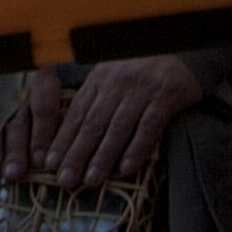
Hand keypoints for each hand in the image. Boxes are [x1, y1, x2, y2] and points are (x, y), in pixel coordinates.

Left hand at [0, 57, 206, 187]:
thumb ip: (96, 99)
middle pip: (92, 124)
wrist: (182, 50)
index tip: (49, 163)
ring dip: (102, 157)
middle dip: (76, 154)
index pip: (76, 113)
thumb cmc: (142, 69)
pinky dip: (136, 149)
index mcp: (99, 78)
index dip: (62, 139)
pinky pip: (148, 127)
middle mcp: (116, 84)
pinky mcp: (165, 97)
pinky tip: (126, 169)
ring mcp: (140, 90)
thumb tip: (73, 134)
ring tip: (90, 181)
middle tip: (64, 180)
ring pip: (117, 128)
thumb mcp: (113, 76)